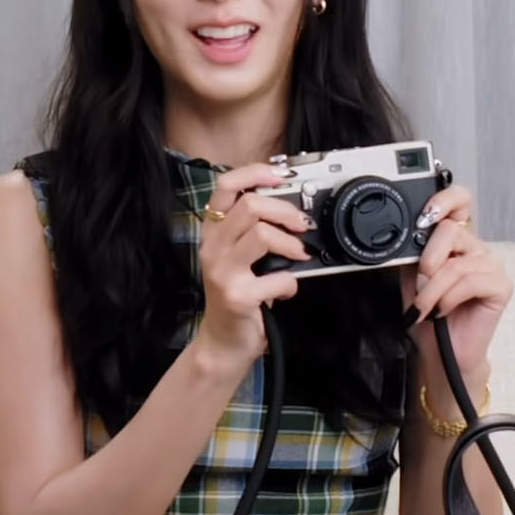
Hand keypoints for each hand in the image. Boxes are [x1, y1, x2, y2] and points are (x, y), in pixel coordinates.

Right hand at [195, 164, 313, 365]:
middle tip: (302, 224)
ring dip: (291, 243)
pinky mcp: (237, 295)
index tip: (281, 176)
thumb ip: (254, 230)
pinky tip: (286, 290)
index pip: (226, 186)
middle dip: (286, 210)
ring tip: (299, 255)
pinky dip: (291, 283)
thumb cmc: (237, 295)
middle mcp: (212, 247)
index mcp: (213, 232)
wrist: (223, 341)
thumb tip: (292, 208)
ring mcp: (222, 271)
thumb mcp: (238, 257)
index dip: (256, 173)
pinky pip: (278, 277)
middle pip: (250, 205)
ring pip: (261, 233)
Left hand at [403, 185, 510, 399]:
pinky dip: (447, 299)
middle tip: (419, 285)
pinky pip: (469, 282)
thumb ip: (413, 251)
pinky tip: (442, 310)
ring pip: (455, 264)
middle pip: (450, 231)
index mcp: (456, 240)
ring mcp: (492, 265)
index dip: (445, 199)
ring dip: (431, 290)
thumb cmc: (427, 313)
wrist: (440, 349)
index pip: (460, 202)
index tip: (424, 215)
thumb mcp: (411, 275)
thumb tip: (410, 234)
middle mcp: (476, 248)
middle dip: (426, 262)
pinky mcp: (502, 285)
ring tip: (424, 307)